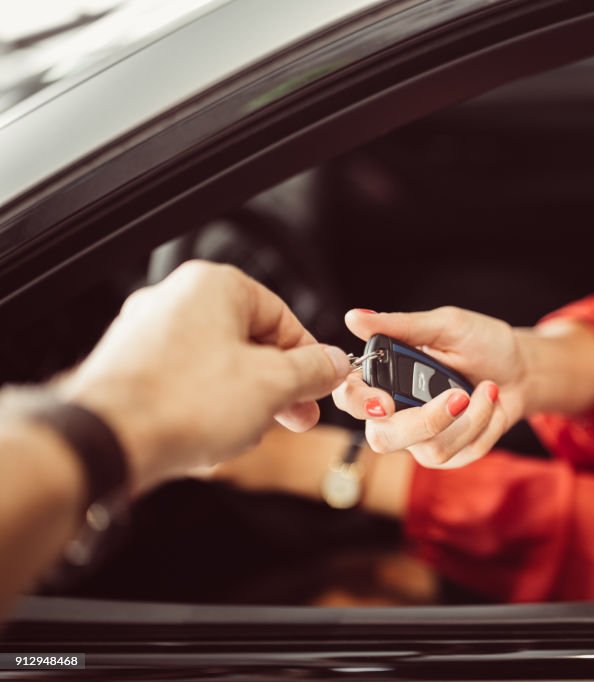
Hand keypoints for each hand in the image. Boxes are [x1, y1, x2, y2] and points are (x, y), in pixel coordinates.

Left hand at [58, 260, 350, 491]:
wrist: (109, 441)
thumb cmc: (182, 403)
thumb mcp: (273, 385)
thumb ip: (313, 370)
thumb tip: (334, 363)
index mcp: (213, 286)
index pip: (283, 316)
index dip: (309, 358)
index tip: (322, 384)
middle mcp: (176, 300)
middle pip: (250, 341)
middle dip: (278, 385)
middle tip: (297, 414)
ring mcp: (149, 334)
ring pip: (220, 365)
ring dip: (244, 400)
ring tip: (248, 431)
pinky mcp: (133, 368)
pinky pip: (187, 382)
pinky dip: (207, 406)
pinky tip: (212, 434)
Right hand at [333, 307, 528, 467]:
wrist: (521, 368)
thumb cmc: (481, 342)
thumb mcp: (444, 325)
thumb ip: (401, 326)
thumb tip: (355, 317)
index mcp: (385, 377)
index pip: (351, 397)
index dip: (358, 403)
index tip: (385, 401)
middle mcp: (396, 412)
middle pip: (383, 438)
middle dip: (425, 422)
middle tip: (459, 396)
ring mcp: (422, 438)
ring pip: (430, 449)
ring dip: (471, 417)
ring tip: (488, 388)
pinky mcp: (451, 454)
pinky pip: (462, 452)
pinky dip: (485, 423)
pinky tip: (491, 402)